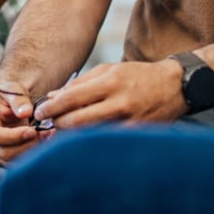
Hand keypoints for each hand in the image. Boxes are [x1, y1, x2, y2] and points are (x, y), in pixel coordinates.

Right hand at [0, 84, 42, 164]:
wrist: (8, 104)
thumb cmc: (8, 95)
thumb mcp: (13, 89)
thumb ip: (18, 100)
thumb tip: (26, 112)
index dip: (13, 136)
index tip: (32, 131)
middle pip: (3, 152)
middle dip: (26, 145)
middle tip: (45, 133)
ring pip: (11, 161)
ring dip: (31, 152)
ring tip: (47, 137)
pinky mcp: (2, 160)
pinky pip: (17, 165)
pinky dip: (32, 157)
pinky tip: (43, 143)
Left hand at [31, 60, 187, 129]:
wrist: (175, 87)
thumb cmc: (137, 76)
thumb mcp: (108, 70)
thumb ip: (79, 84)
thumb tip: (52, 97)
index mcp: (110, 82)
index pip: (70, 99)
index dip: (50, 109)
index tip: (39, 113)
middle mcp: (119, 103)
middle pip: (76, 121)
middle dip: (56, 124)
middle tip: (47, 125)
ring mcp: (129, 122)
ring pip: (89, 135)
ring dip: (70, 136)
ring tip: (61, 133)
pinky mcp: (135, 136)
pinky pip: (105, 142)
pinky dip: (90, 142)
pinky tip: (82, 140)